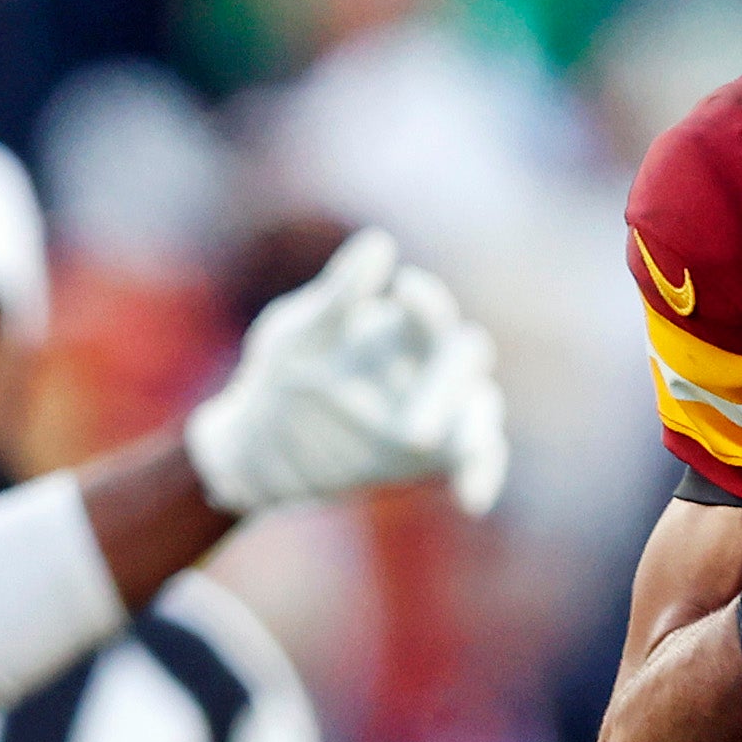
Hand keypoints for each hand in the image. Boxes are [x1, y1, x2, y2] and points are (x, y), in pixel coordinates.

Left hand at [187, 228, 513, 518]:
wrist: (260, 450)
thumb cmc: (279, 379)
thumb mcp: (298, 336)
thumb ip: (339, 296)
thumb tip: (381, 242)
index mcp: (396, 330)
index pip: (429, 313)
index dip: (427, 304)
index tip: (407, 291)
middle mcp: (427, 366)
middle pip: (464, 361)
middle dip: (445, 386)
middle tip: (413, 429)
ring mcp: (438, 412)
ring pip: (480, 410)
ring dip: (475, 433)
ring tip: (455, 452)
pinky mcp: (439, 456)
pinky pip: (477, 460)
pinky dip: (482, 474)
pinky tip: (471, 499)